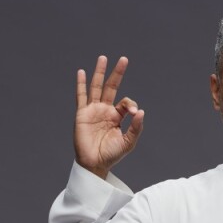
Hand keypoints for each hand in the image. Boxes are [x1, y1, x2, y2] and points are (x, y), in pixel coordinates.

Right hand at [74, 55, 144, 177]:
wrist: (95, 164)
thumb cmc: (111, 155)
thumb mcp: (128, 142)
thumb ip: (136, 128)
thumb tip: (141, 111)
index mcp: (117, 116)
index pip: (125, 102)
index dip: (131, 104)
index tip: (134, 112)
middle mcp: (105, 110)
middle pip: (111, 87)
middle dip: (117, 73)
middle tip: (124, 59)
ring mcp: (93, 110)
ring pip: (96, 87)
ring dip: (99, 72)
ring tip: (103, 58)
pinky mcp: (82, 114)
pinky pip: (81, 96)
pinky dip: (81, 84)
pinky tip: (81, 72)